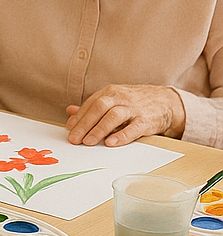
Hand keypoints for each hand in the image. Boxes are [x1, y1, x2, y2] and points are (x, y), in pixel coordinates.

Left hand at [65, 85, 185, 146]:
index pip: (91, 104)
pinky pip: (133, 128)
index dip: (79, 117)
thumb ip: (92, 107)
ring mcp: (134, 108)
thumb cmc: (134, 102)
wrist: (166, 102)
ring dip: (99, 130)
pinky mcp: (147, 120)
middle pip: (99, 108)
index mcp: (110, 92)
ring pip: (113, 116)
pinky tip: (111, 143)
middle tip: (75, 139)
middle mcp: (120, 98)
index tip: (69, 130)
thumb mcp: (113, 100)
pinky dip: (121, 135)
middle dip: (85, 124)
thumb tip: (70, 112)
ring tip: (88, 142)